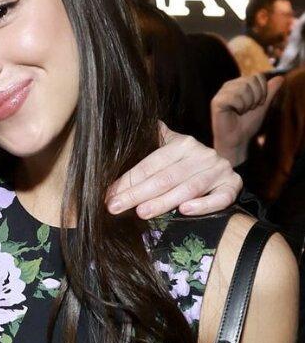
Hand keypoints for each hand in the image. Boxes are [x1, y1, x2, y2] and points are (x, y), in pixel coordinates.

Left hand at [106, 125, 241, 218]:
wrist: (220, 172)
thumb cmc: (185, 165)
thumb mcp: (168, 150)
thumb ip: (150, 145)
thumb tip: (124, 129)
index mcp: (183, 144)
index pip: (151, 164)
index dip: (128, 180)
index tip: (109, 195)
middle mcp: (203, 154)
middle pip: (165, 177)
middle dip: (137, 194)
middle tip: (116, 207)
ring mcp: (220, 170)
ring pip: (188, 188)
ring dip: (164, 202)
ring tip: (142, 212)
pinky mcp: (233, 186)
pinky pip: (220, 198)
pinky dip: (203, 205)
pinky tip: (185, 210)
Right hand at [211, 73, 283, 166]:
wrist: (237, 140)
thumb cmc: (247, 124)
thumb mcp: (263, 106)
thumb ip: (270, 92)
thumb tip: (281, 78)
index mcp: (239, 84)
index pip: (258, 76)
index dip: (263, 91)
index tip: (257, 104)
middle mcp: (229, 86)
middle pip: (251, 80)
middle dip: (256, 97)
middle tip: (249, 109)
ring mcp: (222, 93)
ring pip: (243, 88)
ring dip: (247, 103)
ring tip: (241, 112)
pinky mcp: (217, 101)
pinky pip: (235, 97)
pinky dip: (239, 107)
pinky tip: (234, 113)